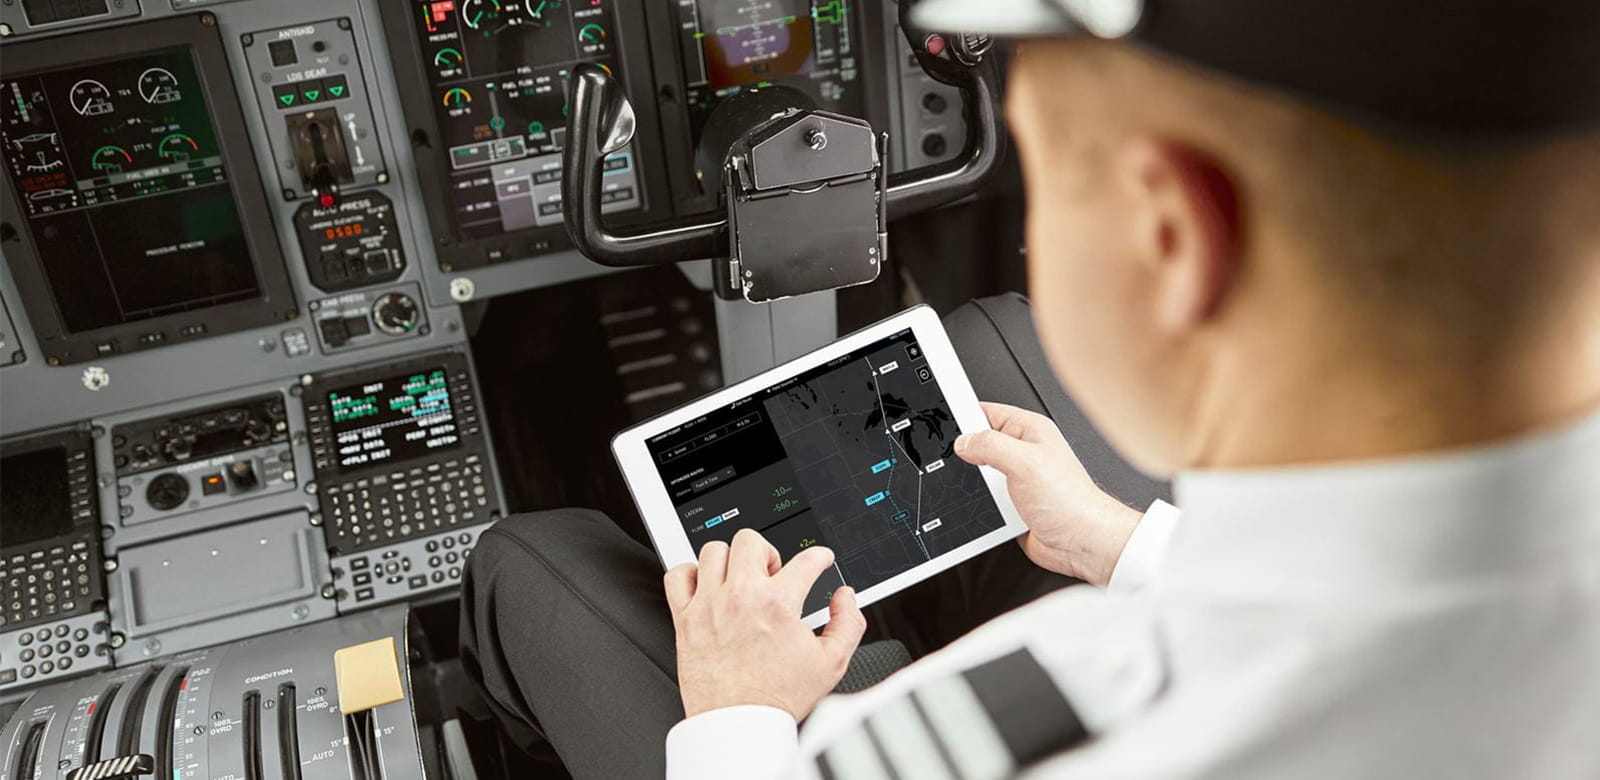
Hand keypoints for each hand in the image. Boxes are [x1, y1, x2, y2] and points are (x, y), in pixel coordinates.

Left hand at [665, 529, 867, 720]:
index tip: (817, 560)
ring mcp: (709, 605)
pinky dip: (689, 574)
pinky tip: (705, 587)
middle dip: (767, 552)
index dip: (818, 556)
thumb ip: (848, 624)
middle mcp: (741, 597)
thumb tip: (845, 598)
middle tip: (772, 573)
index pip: (805, 560)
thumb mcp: (832, 664)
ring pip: (712, 551)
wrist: (739, 725)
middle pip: (750, 540)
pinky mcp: (685, 619)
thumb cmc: (778, 698)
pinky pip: (678, 575)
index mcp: (778, 604)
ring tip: (738, 578)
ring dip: (729, 560)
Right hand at [955, 402, 1141, 585]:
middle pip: (977, 443)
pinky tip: (979, 506)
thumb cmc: (1071, 502)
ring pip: (978, 473)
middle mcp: (1022, 452)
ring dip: (971, 482)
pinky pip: (983, 498)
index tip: (940, 423)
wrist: (1083, 544)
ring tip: (971, 487)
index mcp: (1029, 430)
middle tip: (952, 460)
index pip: (986, 411)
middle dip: (963, 453)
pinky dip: (977, 502)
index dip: (962, 415)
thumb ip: (991, 446)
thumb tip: (963, 442)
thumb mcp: (1026, 463)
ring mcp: (1016, 478)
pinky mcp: (1011, 503)